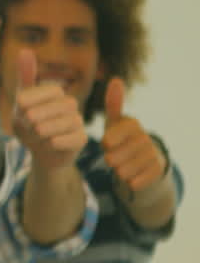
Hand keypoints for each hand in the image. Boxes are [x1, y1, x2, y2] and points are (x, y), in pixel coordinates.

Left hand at [11, 49, 86, 168]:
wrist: (38, 152)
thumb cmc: (29, 124)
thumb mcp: (22, 103)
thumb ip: (26, 78)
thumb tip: (25, 50)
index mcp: (57, 94)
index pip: (52, 90)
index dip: (35, 97)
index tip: (20, 106)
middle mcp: (70, 106)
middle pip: (62, 105)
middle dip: (41, 114)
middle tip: (27, 123)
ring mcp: (78, 123)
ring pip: (68, 122)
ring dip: (47, 128)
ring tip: (35, 133)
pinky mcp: (81, 140)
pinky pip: (73, 139)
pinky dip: (57, 142)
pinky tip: (47, 144)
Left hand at [103, 77, 166, 191]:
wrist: (147, 163)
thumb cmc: (124, 140)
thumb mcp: (115, 123)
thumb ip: (113, 104)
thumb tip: (116, 79)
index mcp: (132, 124)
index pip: (107, 140)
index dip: (104, 146)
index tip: (108, 144)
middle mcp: (145, 137)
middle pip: (112, 158)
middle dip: (111, 161)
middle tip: (117, 157)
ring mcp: (153, 154)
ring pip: (122, 171)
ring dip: (119, 171)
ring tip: (125, 165)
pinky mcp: (158, 171)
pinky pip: (133, 182)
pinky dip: (129, 182)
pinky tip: (133, 175)